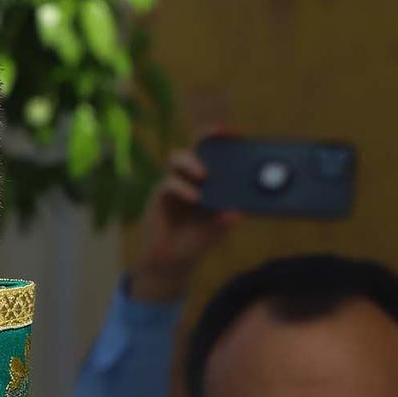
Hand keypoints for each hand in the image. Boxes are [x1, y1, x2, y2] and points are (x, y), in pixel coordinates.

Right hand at [127, 141, 239, 302]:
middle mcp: (190, 178)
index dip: (224, 140)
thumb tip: (239, 212)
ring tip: (205, 175)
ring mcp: (173, 185)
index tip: (239, 134)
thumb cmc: (195, 242)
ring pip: (177, 158)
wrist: (171, 262)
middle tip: (220, 135)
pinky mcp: (159, 196)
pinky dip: (183, 188)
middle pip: (194, 147)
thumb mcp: (217, 231)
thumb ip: (226, 221)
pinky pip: (169, 183)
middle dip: (207, 137)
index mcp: (208, 182)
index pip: (214, 154)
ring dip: (192, 162)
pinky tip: (195, 198)